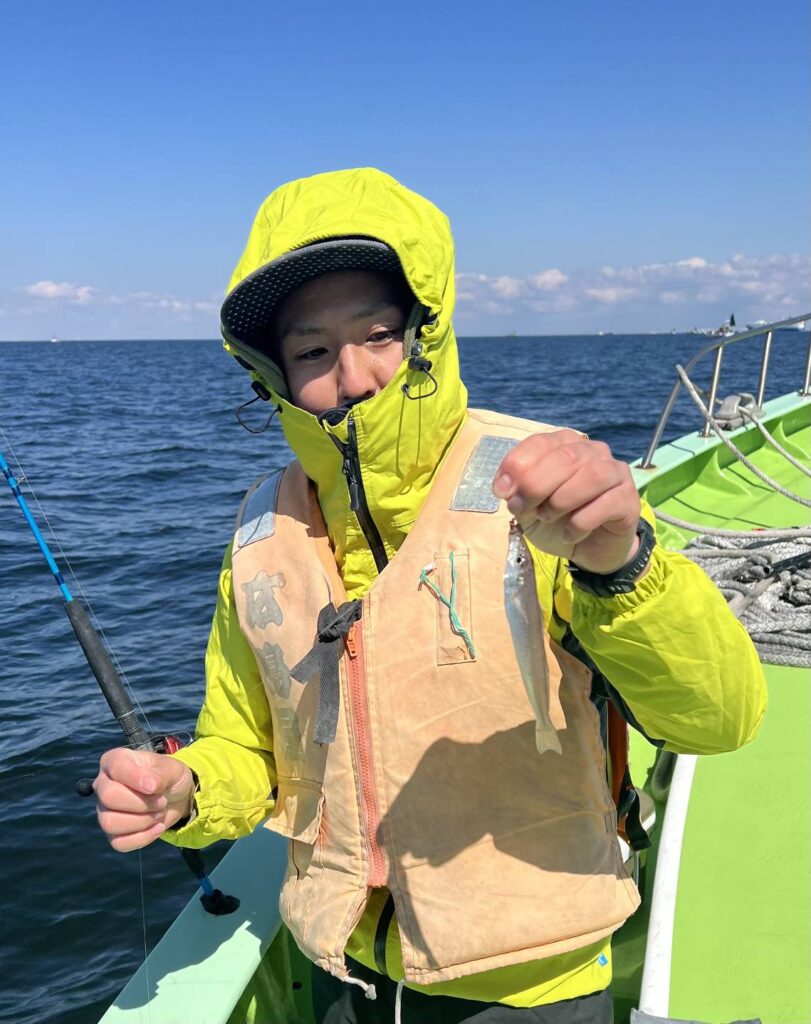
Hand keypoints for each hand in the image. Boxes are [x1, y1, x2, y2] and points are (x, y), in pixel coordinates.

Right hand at [94, 748, 195, 852]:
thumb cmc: (169, 777)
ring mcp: (104, 810)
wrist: (176, 797)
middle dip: (141, 803)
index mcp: (114, 761)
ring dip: (142, 822)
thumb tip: (149, 786)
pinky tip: (157, 828)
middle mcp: (103, 784)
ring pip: (110, 823)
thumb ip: (160, 774)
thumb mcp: (172, 769)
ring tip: (159, 813)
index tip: (155, 787)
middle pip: (109, 797)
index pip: (116, 768)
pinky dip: (143, 838)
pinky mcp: (112, 832)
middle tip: (161, 801)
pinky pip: (119, 843)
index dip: (136, 779)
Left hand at [492, 430, 640, 573]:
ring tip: (546, 517)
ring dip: (560, 500)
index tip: (501, 492)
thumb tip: (505, 487)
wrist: (590, 550)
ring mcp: (615, 472)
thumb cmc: (558, 521)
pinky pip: (606, 503)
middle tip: (520, 509)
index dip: (517, 464)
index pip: (541, 442)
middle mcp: (593, 451)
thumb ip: (517, 493)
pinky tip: (570, 534)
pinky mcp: (628, 499)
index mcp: (565, 445)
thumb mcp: (528, 508)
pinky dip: (581, 522)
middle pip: (566, 456)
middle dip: (536, 484)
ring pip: (591, 475)